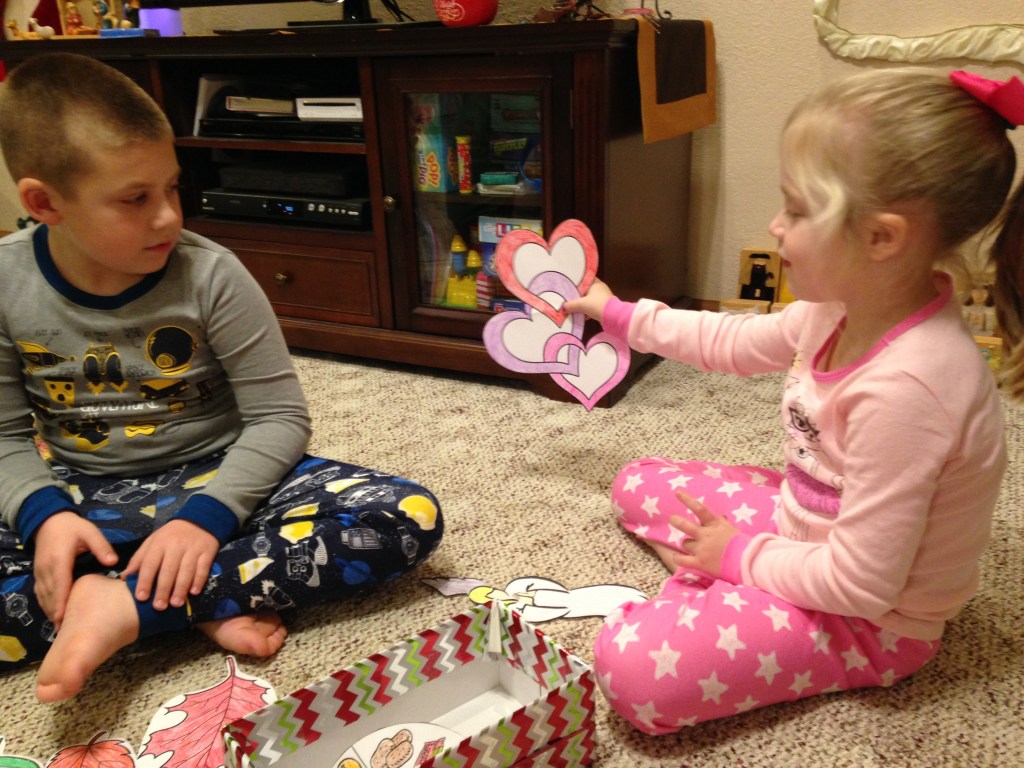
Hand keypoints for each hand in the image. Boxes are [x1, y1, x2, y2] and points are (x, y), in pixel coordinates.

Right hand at [33, 511, 118, 627]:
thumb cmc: (72, 527)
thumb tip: (114, 561)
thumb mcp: (89, 532)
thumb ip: (101, 547)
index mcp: (60, 560)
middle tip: (66, 632)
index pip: (60, 585)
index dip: (62, 603)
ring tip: (61, 628)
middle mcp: (47, 569)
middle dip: (57, 613)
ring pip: (44, 596)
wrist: (49, 521)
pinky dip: (46, 604)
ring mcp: (40, 572)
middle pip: (51, 595)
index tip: (64, 619)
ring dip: (51, 611)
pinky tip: (54, 614)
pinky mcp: (39, 573)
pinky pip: (41, 593)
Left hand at [122, 519, 217, 610]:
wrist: (199, 519)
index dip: (145, 581)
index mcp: (159, 543)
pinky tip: (194, 592)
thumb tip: (124, 578)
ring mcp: (193, 548)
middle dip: (163, 589)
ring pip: (186, 570)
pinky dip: (198, 580)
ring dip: (180, 588)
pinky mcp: (207, 551)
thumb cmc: (171, 535)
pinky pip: (203, 568)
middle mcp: (176, 545)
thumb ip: (139, 559)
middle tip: (158, 607)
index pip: (150, 563)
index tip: (141, 597)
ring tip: (176, 604)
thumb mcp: (152, 542)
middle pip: (168, 569)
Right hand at [562, 278, 614, 321]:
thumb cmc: (597, 305)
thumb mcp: (581, 305)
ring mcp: (602, 298)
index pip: (584, 279)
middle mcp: (600, 288)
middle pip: (585, 290)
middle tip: (567, 297)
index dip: (576, 282)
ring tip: (572, 307)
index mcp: (596, 283)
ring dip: (582, 304)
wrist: (613, 317)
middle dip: (577, 295)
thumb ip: (571, 305)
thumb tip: (563, 308)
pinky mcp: (604, 306)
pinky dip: (587, 310)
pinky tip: (581, 316)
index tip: (568, 285)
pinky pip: (593, 306)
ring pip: (589, 299)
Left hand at [670, 492, 739, 578]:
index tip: (677, 493)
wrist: (748, 562)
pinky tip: (677, 557)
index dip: (687, 500)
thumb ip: (722, 523)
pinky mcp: (700, 563)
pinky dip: (678, 559)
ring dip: (688, 545)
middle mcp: (706, 535)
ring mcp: (702, 549)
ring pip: (686, 543)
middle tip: (673, 519)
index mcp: (715, 525)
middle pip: (685, 525)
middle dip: (676, 521)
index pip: (699, 509)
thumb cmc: (743, 545)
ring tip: (695, 549)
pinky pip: (682, 560)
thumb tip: (720, 517)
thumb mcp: (732, 530)